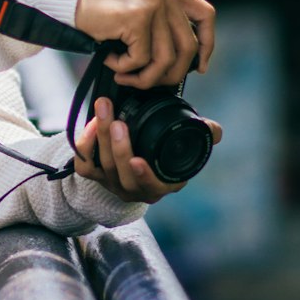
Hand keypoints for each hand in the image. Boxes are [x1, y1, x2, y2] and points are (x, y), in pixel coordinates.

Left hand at [74, 97, 222, 204]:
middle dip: (118, 146)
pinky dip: (85, 146)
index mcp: (161, 184)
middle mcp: (136, 189)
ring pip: (102, 166)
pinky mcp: (96, 176)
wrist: (138, 168)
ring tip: (104, 110)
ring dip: (101, 137)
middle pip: (121, 173)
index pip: (152, 185)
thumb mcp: (187, 148)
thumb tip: (215, 130)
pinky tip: (91, 125)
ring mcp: (114, 184)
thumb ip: (204, 136)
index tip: (137, 160)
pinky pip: (85, 165)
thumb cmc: (166, 153)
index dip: (144, 175)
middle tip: (117, 121)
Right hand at [75, 0, 214, 88]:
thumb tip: (184, 59)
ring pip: (165, 57)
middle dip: (173, 73)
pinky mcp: (137, 17)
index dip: (207, 44)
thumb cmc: (97, 12)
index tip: (200, 66)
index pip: (205, 15)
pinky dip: (126, 68)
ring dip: (146, 76)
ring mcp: (152, 1)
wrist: (65, 3)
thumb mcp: (137, 8)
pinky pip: (141, 58)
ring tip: (127, 77)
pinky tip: (112, 62)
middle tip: (153, 83)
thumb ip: (160, 22)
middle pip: (187, 44)